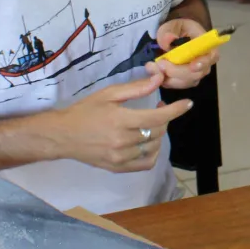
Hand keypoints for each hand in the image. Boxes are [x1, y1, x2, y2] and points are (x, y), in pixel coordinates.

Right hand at [42, 70, 191, 172]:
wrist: (62, 136)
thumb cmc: (84, 111)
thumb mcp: (108, 94)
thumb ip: (135, 89)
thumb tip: (159, 80)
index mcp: (120, 120)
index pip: (157, 117)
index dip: (175, 110)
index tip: (187, 104)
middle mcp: (122, 141)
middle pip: (157, 132)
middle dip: (164, 118)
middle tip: (158, 108)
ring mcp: (121, 158)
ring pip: (153, 147)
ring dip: (158, 134)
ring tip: (151, 123)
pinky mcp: (118, 168)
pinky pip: (145, 164)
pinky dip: (152, 153)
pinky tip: (148, 142)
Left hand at [154, 17, 215, 89]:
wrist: (174, 36)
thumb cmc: (178, 29)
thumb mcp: (171, 26)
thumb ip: (169, 32)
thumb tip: (169, 39)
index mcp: (206, 46)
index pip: (212, 56)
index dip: (203, 63)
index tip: (192, 66)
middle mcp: (205, 62)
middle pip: (197, 74)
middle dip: (177, 71)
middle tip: (160, 64)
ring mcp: (196, 73)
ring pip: (186, 82)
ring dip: (170, 78)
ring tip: (155, 67)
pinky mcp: (186, 80)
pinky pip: (178, 85)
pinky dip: (167, 81)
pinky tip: (157, 73)